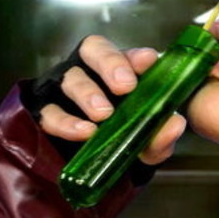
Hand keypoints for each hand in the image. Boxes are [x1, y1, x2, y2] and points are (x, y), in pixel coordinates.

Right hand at [24, 35, 187, 167]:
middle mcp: (88, 71)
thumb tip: (174, 124)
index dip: (134, 55)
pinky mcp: (44, 111)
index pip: (123, 51)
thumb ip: (160, 134)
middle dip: (109, 64)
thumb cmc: (120, 141)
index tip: (149, 62)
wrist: (90, 167)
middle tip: (124, 86)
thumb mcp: (145, 141)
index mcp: (116, 70)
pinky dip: (66, 122)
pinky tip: (84, 132)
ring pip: (70, 78)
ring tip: (103, 114)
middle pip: (92, 50)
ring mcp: (62, 89)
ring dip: (88, 93)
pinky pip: (49, 112)